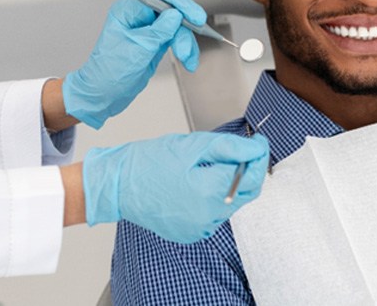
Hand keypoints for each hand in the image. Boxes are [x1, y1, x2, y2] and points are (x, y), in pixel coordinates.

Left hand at [62, 0, 205, 128]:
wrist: (103, 95)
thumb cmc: (109, 72)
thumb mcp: (137, 50)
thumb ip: (158, 31)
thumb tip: (176, 15)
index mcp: (128, 11)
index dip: (179, 4)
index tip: (194, 16)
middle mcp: (139, 17)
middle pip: (172, 12)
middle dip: (185, 29)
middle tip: (193, 41)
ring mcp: (149, 30)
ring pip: (178, 28)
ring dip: (186, 43)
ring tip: (187, 60)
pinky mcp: (157, 43)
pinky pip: (177, 40)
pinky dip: (186, 50)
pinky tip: (189, 62)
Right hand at [82, 132, 269, 243]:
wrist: (116, 186)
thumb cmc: (149, 161)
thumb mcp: (193, 145)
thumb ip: (231, 148)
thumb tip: (257, 148)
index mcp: (209, 192)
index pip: (252, 174)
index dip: (260, 155)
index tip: (259, 142)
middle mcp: (208, 216)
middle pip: (248, 192)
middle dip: (250, 170)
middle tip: (243, 150)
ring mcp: (199, 229)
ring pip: (233, 203)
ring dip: (233, 184)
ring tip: (214, 165)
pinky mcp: (191, 234)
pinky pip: (216, 215)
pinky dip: (217, 198)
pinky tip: (201, 183)